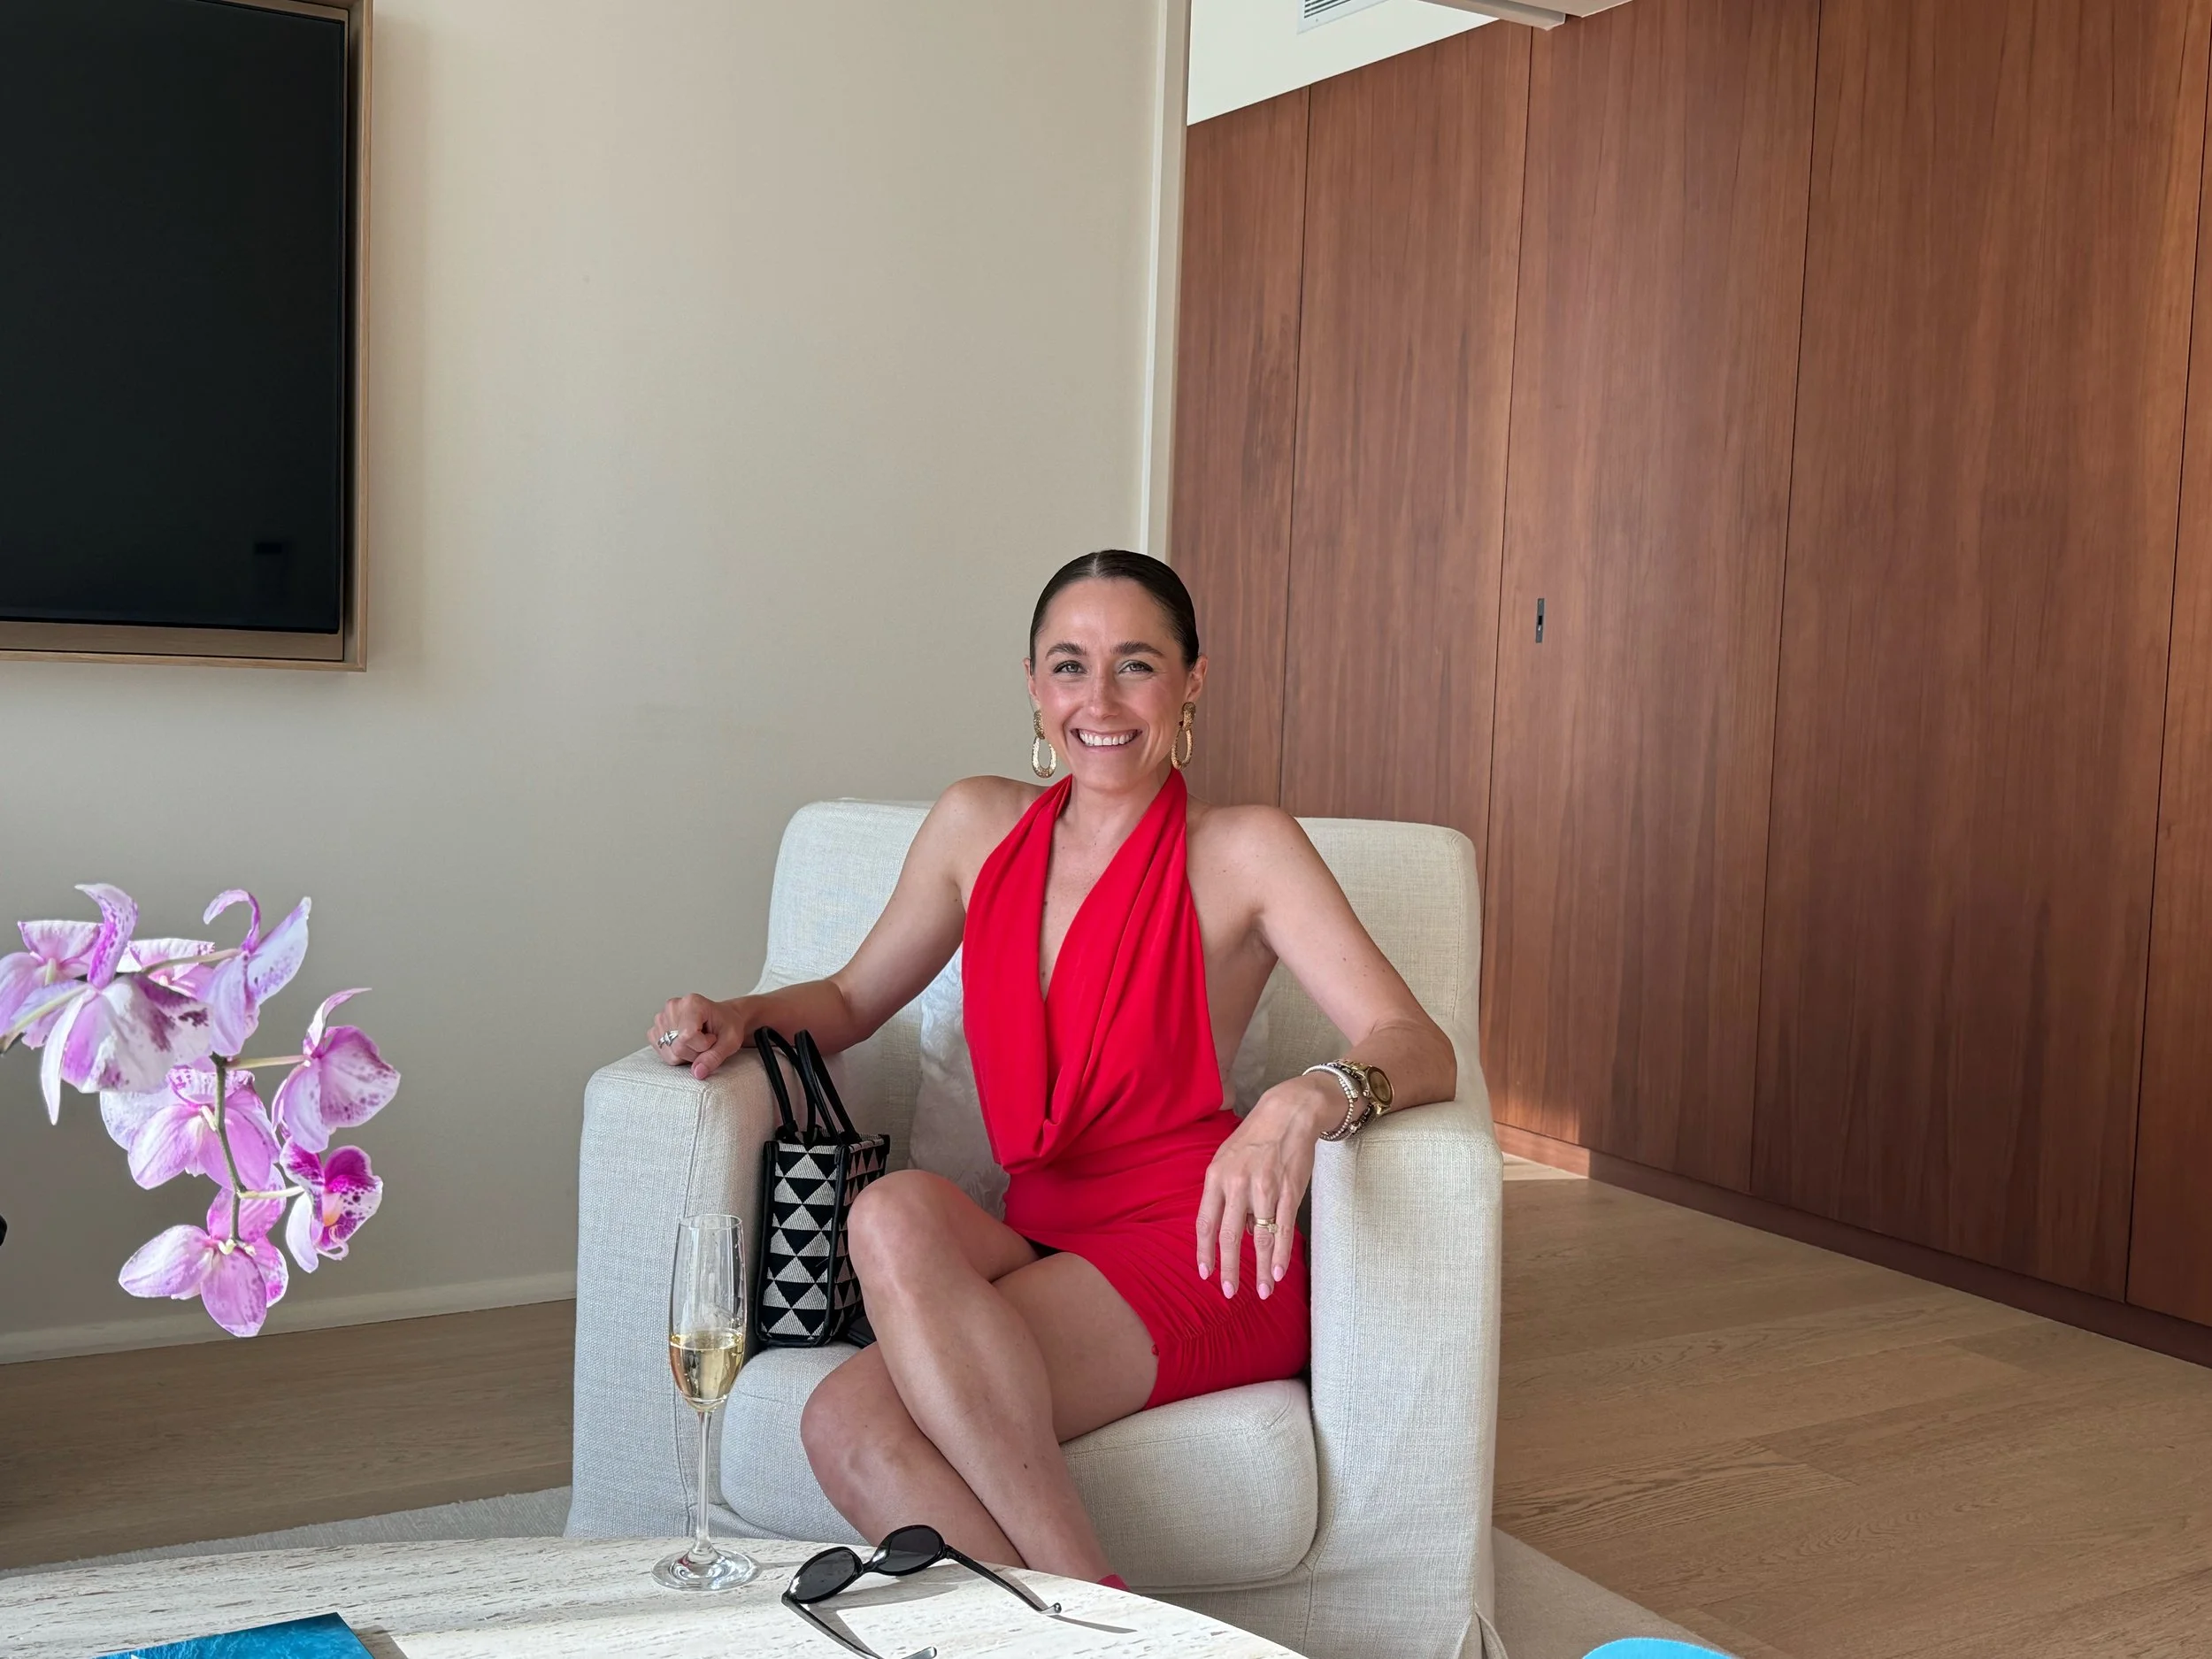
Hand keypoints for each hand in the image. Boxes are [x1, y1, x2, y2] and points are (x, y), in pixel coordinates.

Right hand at [648, 994, 754, 1079]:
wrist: (722, 1019)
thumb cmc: (727, 1026)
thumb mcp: (730, 1041)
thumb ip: (715, 1057)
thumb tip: (698, 1072)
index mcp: (692, 1003)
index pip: (688, 1036)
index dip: (703, 1045)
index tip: (713, 1038)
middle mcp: (672, 1007)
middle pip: (678, 1047)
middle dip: (696, 1053)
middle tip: (707, 1041)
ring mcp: (661, 1018)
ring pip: (670, 1053)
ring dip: (687, 1055)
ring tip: (697, 1041)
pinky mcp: (655, 1031)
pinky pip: (663, 1054)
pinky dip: (677, 1055)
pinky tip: (686, 1044)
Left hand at [1194, 1074, 1340, 1299]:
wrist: (1288, 1112)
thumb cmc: (1255, 1138)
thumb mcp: (1227, 1159)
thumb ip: (1225, 1193)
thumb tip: (1237, 1230)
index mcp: (1216, 1177)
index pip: (1205, 1223)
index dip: (1204, 1253)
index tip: (1205, 1274)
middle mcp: (1237, 1184)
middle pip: (1229, 1236)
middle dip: (1229, 1269)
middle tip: (1229, 1292)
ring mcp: (1265, 1188)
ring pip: (1260, 1238)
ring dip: (1261, 1270)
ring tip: (1264, 1292)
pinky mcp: (1289, 1191)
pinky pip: (1283, 1229)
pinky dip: (1281, 1254)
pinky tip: (1278, 1271)